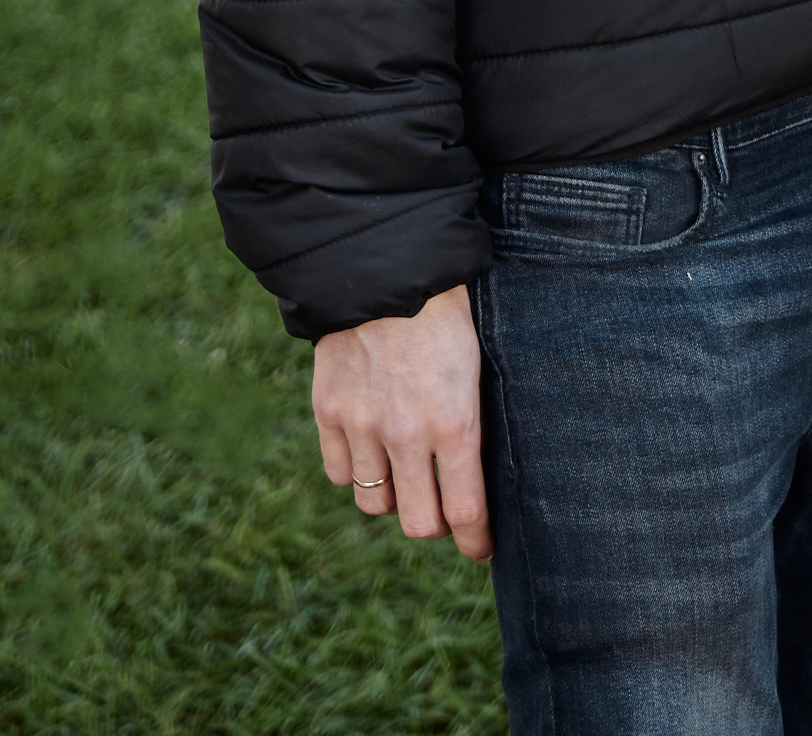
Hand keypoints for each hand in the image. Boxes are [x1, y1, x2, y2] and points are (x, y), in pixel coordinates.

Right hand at [312, 282, 490, 557]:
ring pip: (376, 504)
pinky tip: (371, 447)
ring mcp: (362, 425)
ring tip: (407, 470)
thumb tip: (477, 475)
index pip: (466, 512)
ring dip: (394, 494)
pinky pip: (341, 474)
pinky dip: (357, 469)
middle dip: (436, 523)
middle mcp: (406, 435)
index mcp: (454, 423)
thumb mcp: (477, 366)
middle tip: (443, 507)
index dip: (476, 540)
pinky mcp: (329, 411)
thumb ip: (471, 424)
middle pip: (419, 524)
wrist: (387, 264)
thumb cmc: (448, 313)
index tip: (482, 547)